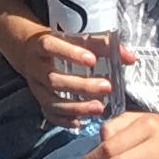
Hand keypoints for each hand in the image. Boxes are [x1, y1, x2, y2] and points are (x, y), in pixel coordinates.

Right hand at [3, 20, 122, 124]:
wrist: (28, 50)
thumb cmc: (59, 42)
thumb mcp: (74, 37)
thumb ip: (102, 45)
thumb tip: (131, 58)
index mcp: (41, 43)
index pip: (51, 47)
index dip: (70, 54)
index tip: (92, 60)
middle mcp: (35, 66)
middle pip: (53, 79)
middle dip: (81, 85)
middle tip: (106, 87)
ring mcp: (35, 86)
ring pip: (51, 101)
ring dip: (76, 107)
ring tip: (99, 108)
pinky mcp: (38, 100)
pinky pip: (49, 114)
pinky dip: (64, 120)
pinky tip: (80, 122)